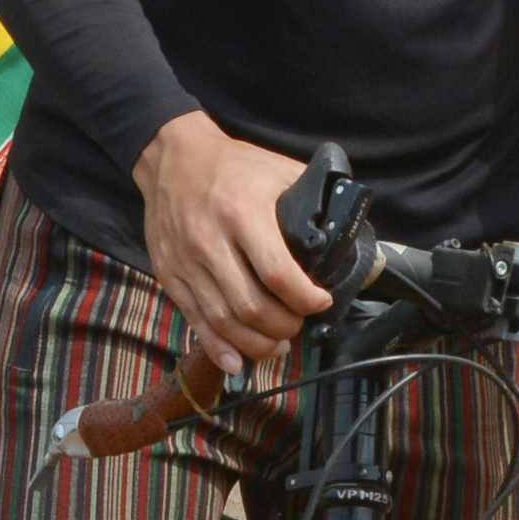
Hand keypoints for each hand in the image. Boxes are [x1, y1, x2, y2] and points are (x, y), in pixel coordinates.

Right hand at [132, 113, 327, 384]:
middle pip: (251, 306)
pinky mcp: (169, 275)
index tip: (321, 301)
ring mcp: (186, 262)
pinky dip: (219, 349)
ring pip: (224, 322)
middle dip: (284, 327)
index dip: (306, 298)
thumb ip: (313, 199)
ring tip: (278, 345)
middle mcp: (210, 242)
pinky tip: (239, 362)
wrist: (171, 157)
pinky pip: (196, 321)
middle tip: (298, 324)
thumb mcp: (278, 170)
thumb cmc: (233, 165)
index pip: (278, 273)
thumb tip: (348, 230)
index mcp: (242, 213)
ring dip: (257, 344)